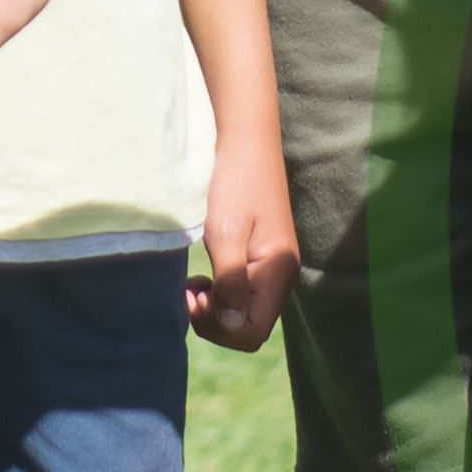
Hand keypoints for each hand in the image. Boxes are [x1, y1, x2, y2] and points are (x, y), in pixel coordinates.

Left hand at [188, 150, 298, 352]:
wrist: (243, 139)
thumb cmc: (233, 181)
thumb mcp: (225, 233)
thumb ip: (230, 283)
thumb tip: (230, 324)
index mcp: (277, 271)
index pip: (252, 333)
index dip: (218, 328)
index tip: (195, 296)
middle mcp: (281, 274)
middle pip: (250, 329)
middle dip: (215, 322)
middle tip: (189, 293)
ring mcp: (273, 266)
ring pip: (245, 313)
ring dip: (216, 309)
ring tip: (193, 285)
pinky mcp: (262, 257)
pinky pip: (243, 295)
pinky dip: (220, 295)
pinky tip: (204, 276)